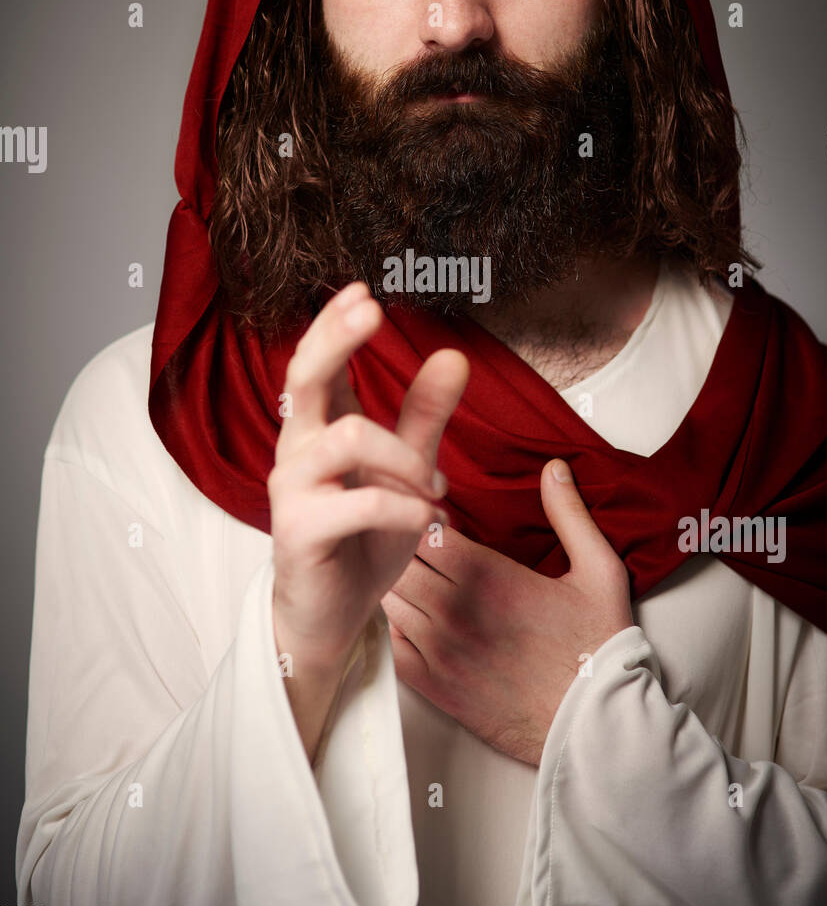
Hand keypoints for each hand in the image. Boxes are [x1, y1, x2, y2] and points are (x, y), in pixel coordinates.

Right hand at [269, 280, 469, 669]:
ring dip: (407, 457)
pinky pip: (359, 502)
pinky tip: (427, 521)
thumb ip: (424, 417)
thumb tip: (454, 355)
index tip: (363, 289)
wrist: (331, 616)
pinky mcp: (299, 531)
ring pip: (349, 437)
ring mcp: (292, 490)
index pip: (316, 362)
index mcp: (318, 429)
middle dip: (338, 339)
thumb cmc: (363, 540)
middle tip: (373, 310)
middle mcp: (297, 450)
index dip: (334, 323)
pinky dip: (405, 508)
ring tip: (435, 491)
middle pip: (306, 377)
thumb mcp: (405, 472)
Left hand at [381, 457, 633, 764]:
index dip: (421, 513)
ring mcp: (438, 649)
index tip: (432, 511)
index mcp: (487, 575)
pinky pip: (389, 644)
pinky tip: (409, 615)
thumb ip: (570, 513)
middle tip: (410, 536)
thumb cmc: (597, 646)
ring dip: (394, 581)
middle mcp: (453, 610)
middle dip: (400, 542)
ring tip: (406, 572)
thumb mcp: (598, 569)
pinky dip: (391, 625)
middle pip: (397, 557)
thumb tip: (554, 467)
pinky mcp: (433, 685)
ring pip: (388, 598)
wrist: (594, 725)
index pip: (422, 526)